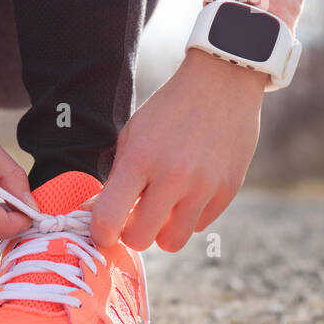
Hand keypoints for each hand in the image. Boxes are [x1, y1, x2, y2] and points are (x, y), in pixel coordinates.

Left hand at [92, 49, 264, 252]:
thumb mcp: (134, 134)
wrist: (222, 81)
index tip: (104, 231)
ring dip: (163, 230)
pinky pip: (200, 225)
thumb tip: (95, 214)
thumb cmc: (170, 109)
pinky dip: (190, 215)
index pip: (108, 219)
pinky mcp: (228, 189)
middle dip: (134, 232)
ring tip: (164, 207)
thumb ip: (117, 177)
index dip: (101, 234)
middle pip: (141, 239)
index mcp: (141, 158)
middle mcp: (173, 176)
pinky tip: (190, 190)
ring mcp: (205, 185)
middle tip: (136, 217)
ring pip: (173, 242)